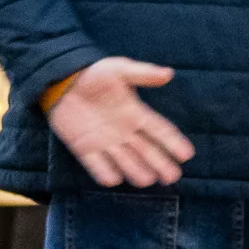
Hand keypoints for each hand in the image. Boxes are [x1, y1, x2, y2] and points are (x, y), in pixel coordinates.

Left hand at [46, 57, 194, 188]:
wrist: (61, 82)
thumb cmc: (93, 75)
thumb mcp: (118, 69)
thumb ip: (142, 73)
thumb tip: (169, 73)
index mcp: (136, 114)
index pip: (160, 131)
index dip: (174, 143)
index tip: (187, 155)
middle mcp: (125, 132)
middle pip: (148, 152)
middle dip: (161, 165)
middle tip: (172, 177)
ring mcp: (106, 143)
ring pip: (126, 162)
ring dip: (136, 171)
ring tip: (146, 179)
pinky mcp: (85, 149)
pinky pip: (97, 165)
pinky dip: (104, 173)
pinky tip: (112, 178)